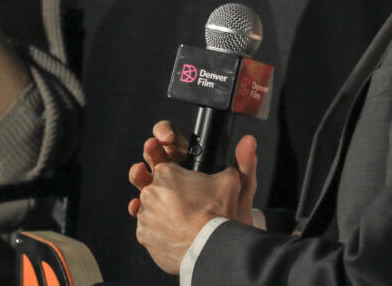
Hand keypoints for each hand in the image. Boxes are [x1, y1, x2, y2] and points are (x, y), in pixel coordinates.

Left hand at [128, 126, 258, 274]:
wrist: (213, 251)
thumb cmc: (221, 216)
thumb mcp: (233, 183)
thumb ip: (240, 159)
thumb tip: (248, 141)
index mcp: (166, 173)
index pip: (168, 171)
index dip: (181, 181)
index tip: (192, 191)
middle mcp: (149, 191)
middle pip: (158, 191)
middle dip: (172, 198)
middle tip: (191, 210)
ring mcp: (144, 215)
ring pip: (152, 211)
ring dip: (165, 216)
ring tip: (186, 225)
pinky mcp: (143, 236)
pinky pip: (149, 231)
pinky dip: (160, 234)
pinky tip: (177, 236)